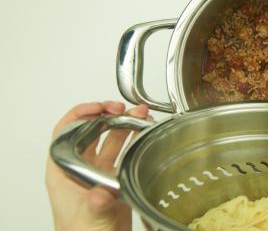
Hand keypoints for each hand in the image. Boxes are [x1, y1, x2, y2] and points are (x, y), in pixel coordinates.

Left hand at [45, 101, 149, 230]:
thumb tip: (101, 192)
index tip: (99, 108)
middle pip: (90, 131)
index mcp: (63, 172)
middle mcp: (80, 169)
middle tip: (123, 108)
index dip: (80, 115)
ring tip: (139, 114)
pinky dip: (134, 141)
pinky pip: (123, 154)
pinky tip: (143, 134)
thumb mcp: (91, 218)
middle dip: (107, 115)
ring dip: (123, 125)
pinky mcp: (114, 181)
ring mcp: (97, 174)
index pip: (65, 132)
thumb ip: (96, 204)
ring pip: (109, 140)